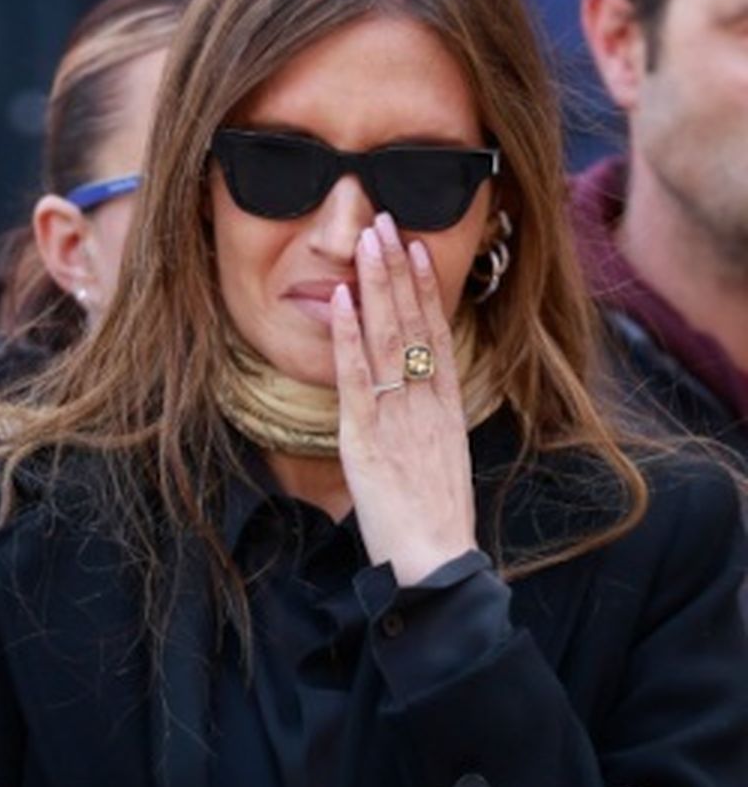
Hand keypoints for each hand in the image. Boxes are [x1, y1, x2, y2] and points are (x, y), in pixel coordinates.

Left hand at [330, 213, 477, 584]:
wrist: (436, 564)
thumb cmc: (433, 524)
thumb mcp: (436, 463)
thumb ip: (423, 429)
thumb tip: (410, 406)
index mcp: (445, 409)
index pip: (437, 334)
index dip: (427, 289)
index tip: (417, 248)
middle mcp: (426, 404)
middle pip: (415, 324)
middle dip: (399, 271)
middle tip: (387, 221)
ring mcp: (400, 417)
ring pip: (388, 339)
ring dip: (376, 286)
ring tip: (368, 241)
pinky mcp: (369, 439)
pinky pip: (358, 378)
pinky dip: (349, 338)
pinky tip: (341, 301)